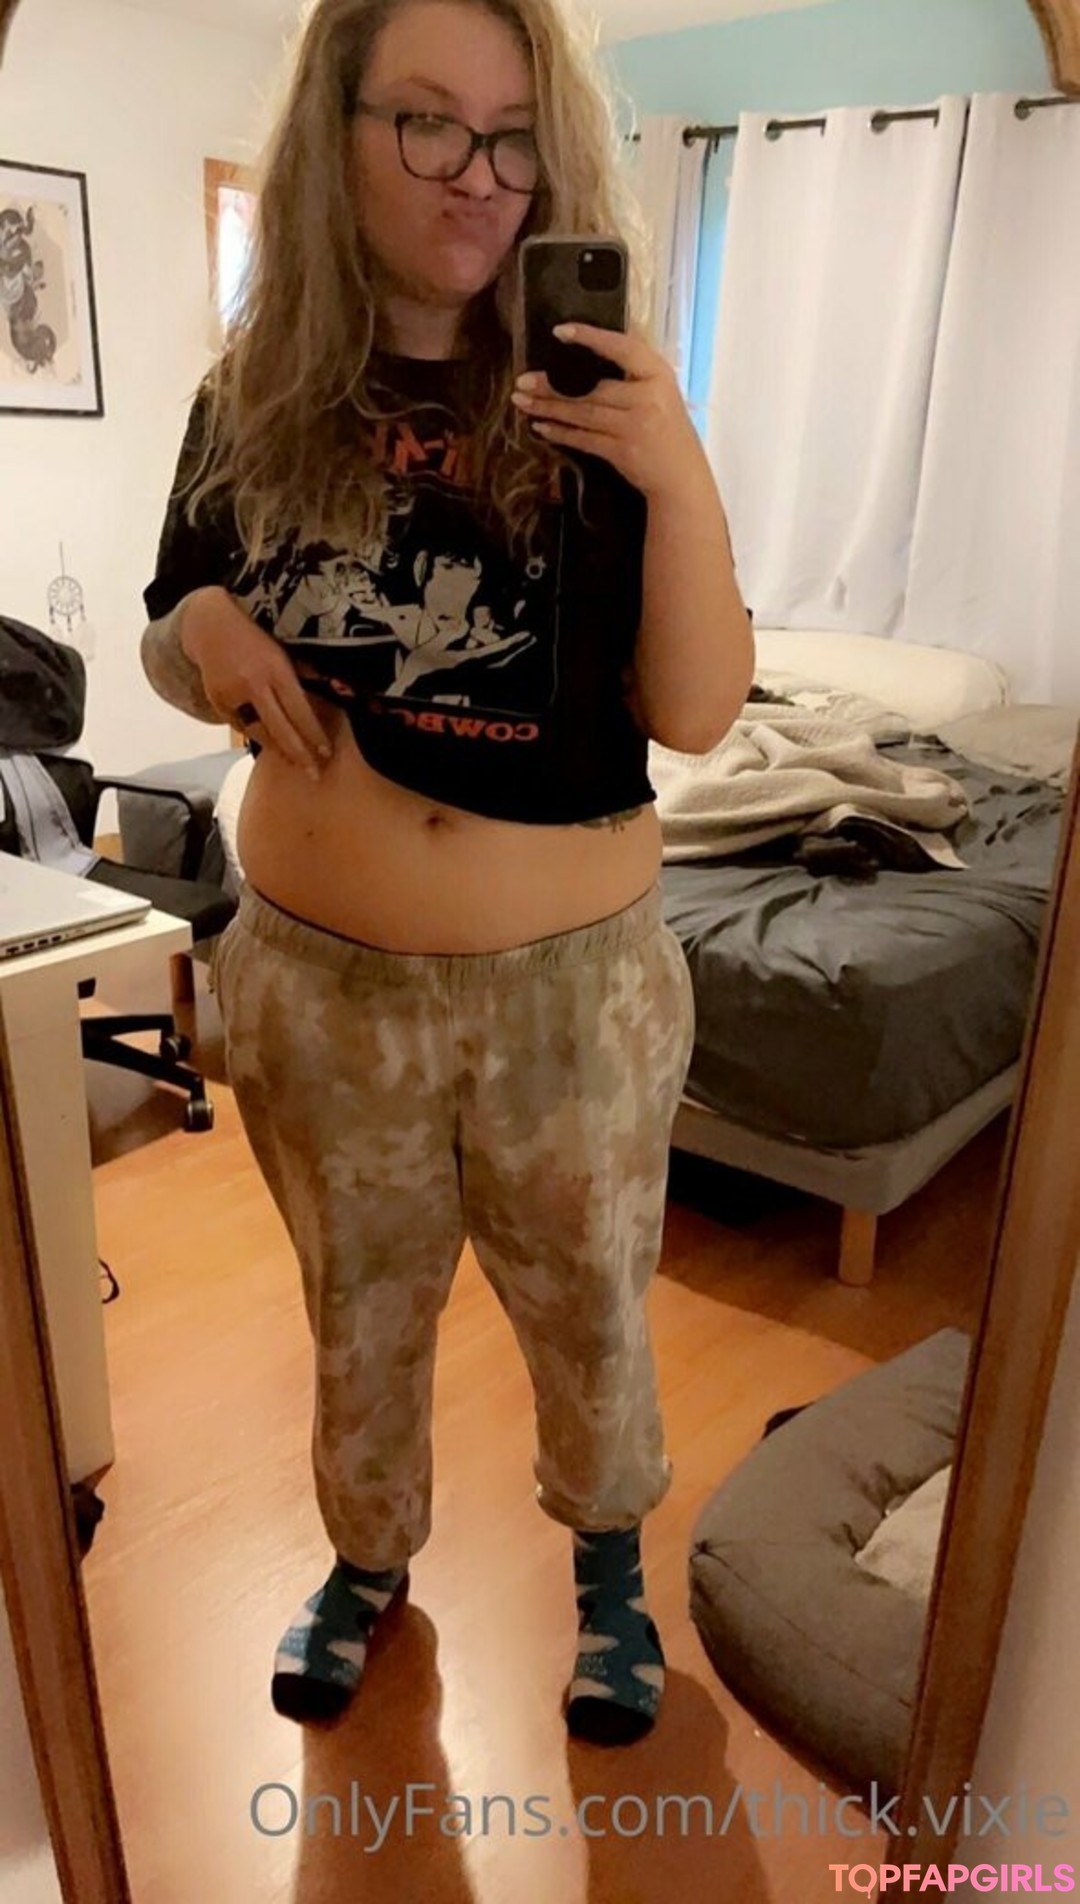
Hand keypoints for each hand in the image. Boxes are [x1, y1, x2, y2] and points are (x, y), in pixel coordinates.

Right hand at [180, 588, 333, 774]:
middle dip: (300, 754)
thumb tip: (340, 690)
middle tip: (315, 774)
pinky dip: (256, 733)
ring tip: (294, 763)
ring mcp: (232, 694)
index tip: (327, 752)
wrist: (209, 625)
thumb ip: (307, 671)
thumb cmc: (257, 635)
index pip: (299, 710)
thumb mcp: (284, 647)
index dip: (314, 734)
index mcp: (275, 668)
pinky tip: (271, 742)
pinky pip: (241, 725)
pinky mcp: (217, 701)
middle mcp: (253, 683)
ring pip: (259, 732)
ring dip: (278, 749)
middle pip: (280, 729)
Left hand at [512, 324, 710, 502]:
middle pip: (593, 387)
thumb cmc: (669, 430)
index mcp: (659, 374)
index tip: (560, 331)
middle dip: (554, 385)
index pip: (622, 348)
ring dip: (550, 408)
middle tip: (523, 380)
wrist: (682, 477)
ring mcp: (635, 426)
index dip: (591, 338)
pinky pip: (584, 439)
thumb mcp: (662, 392)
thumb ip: (635, 371)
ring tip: (522, 401)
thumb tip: (599, 343)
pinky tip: (541, 427)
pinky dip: (561, 433)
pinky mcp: (622, 452)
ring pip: (584, 413)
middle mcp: (647, 397)